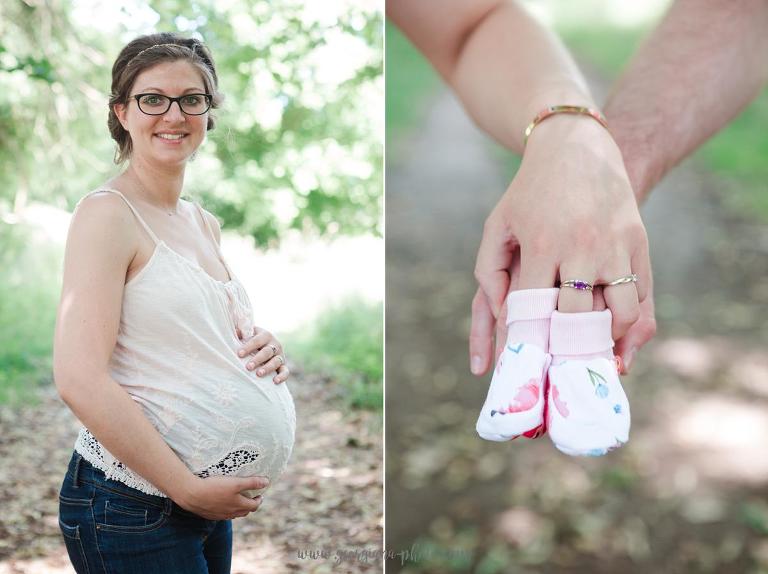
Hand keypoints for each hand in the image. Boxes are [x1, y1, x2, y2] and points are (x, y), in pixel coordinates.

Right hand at [174, 474, 268, 519]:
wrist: (192, 494)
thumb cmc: (215, 487)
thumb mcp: (236, 482)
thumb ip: (252, 482)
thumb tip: (267, 482)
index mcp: (238, 506)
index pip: (254, 506)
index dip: (259, 500)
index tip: (260, 494)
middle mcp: (230, 513)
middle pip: (244, 512)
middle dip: (250, 505)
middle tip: (252, 497)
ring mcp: (219, 515)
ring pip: (233, 514)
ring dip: (238, 508)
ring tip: (238, 500)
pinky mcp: (209, 514)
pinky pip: (221, 514)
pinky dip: (226, 510)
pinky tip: (222, 503)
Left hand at [236, 326, 289, 383]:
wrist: (260, 347)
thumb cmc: (248, 340)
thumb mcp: (245, 334)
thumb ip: (240, 332)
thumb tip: (235, 332)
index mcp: (265, 335)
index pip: (257, 340)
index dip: (248, 347)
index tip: (239, 354)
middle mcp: (275, 345)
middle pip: (267, 352)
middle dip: (257, 359)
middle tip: (248, 367)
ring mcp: (280, 356)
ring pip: (276, 361)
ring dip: (268, 368)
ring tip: (259, 374)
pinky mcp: (283, 366)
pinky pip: (285, 371)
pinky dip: (282, 376)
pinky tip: (275, 381)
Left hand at [471, 117, 651, 368]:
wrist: (577, 147)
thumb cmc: (529, 193)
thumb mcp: (497, 225)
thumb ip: (487, 272)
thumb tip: (501, 317)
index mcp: (542, 244)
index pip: (534, 309)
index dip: (529, 340)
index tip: (526, 365)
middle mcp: (581, 247)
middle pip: (577, 320)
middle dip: (567, 351)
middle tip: (559, 373)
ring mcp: (615, 245)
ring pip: (620, 315)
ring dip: (607, 341)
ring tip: (591, 354)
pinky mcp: (638, 242)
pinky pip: (643, 296)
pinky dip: (633, 325)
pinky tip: (617, 339)